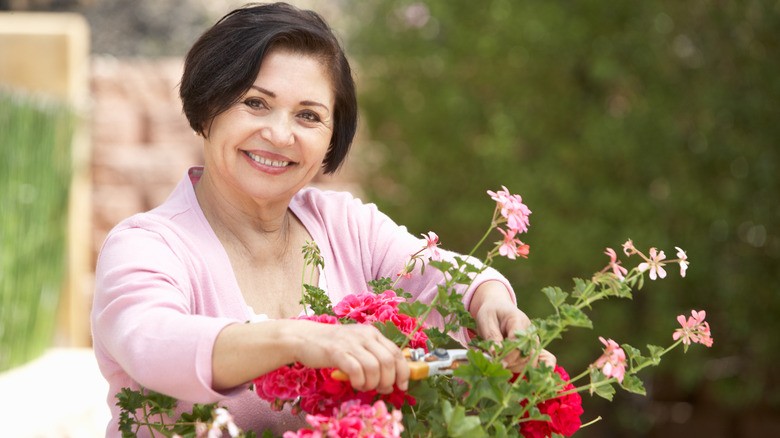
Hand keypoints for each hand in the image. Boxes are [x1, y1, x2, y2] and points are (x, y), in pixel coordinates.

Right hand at [294, 322, 409, 392]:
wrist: (305, 337)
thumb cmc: (333, 346)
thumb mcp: (358, 345)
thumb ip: (374, 356)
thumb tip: (392, 378)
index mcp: (373, 333)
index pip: (396, 352)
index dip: (403, 372)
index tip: (402, 385)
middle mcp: (365, 335)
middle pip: (388, 361)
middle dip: (388, 381)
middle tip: (381, 389)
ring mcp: (351, 343)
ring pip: (374, 367)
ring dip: (373, 383)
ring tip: (365, 386)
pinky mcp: (337, 352)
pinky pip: (356, 370)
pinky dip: (359, 381)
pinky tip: (354, 383)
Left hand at [470, 281, 556, 372]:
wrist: (498, 307)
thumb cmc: (491, 312)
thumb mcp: (486, 320)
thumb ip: (492, 336)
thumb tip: (495, 354)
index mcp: (518, 321)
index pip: (518, 343)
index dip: (507, 356)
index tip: (495, 361)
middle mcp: (530, 332)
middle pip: (526, 355)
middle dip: (510, 363)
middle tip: (494, 362)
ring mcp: (533, 341)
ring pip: (530, 362)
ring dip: (514, 367)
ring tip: (499, 361)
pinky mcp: (533, 348)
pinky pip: (536, 362)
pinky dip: (526, 368)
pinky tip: (516, 369)